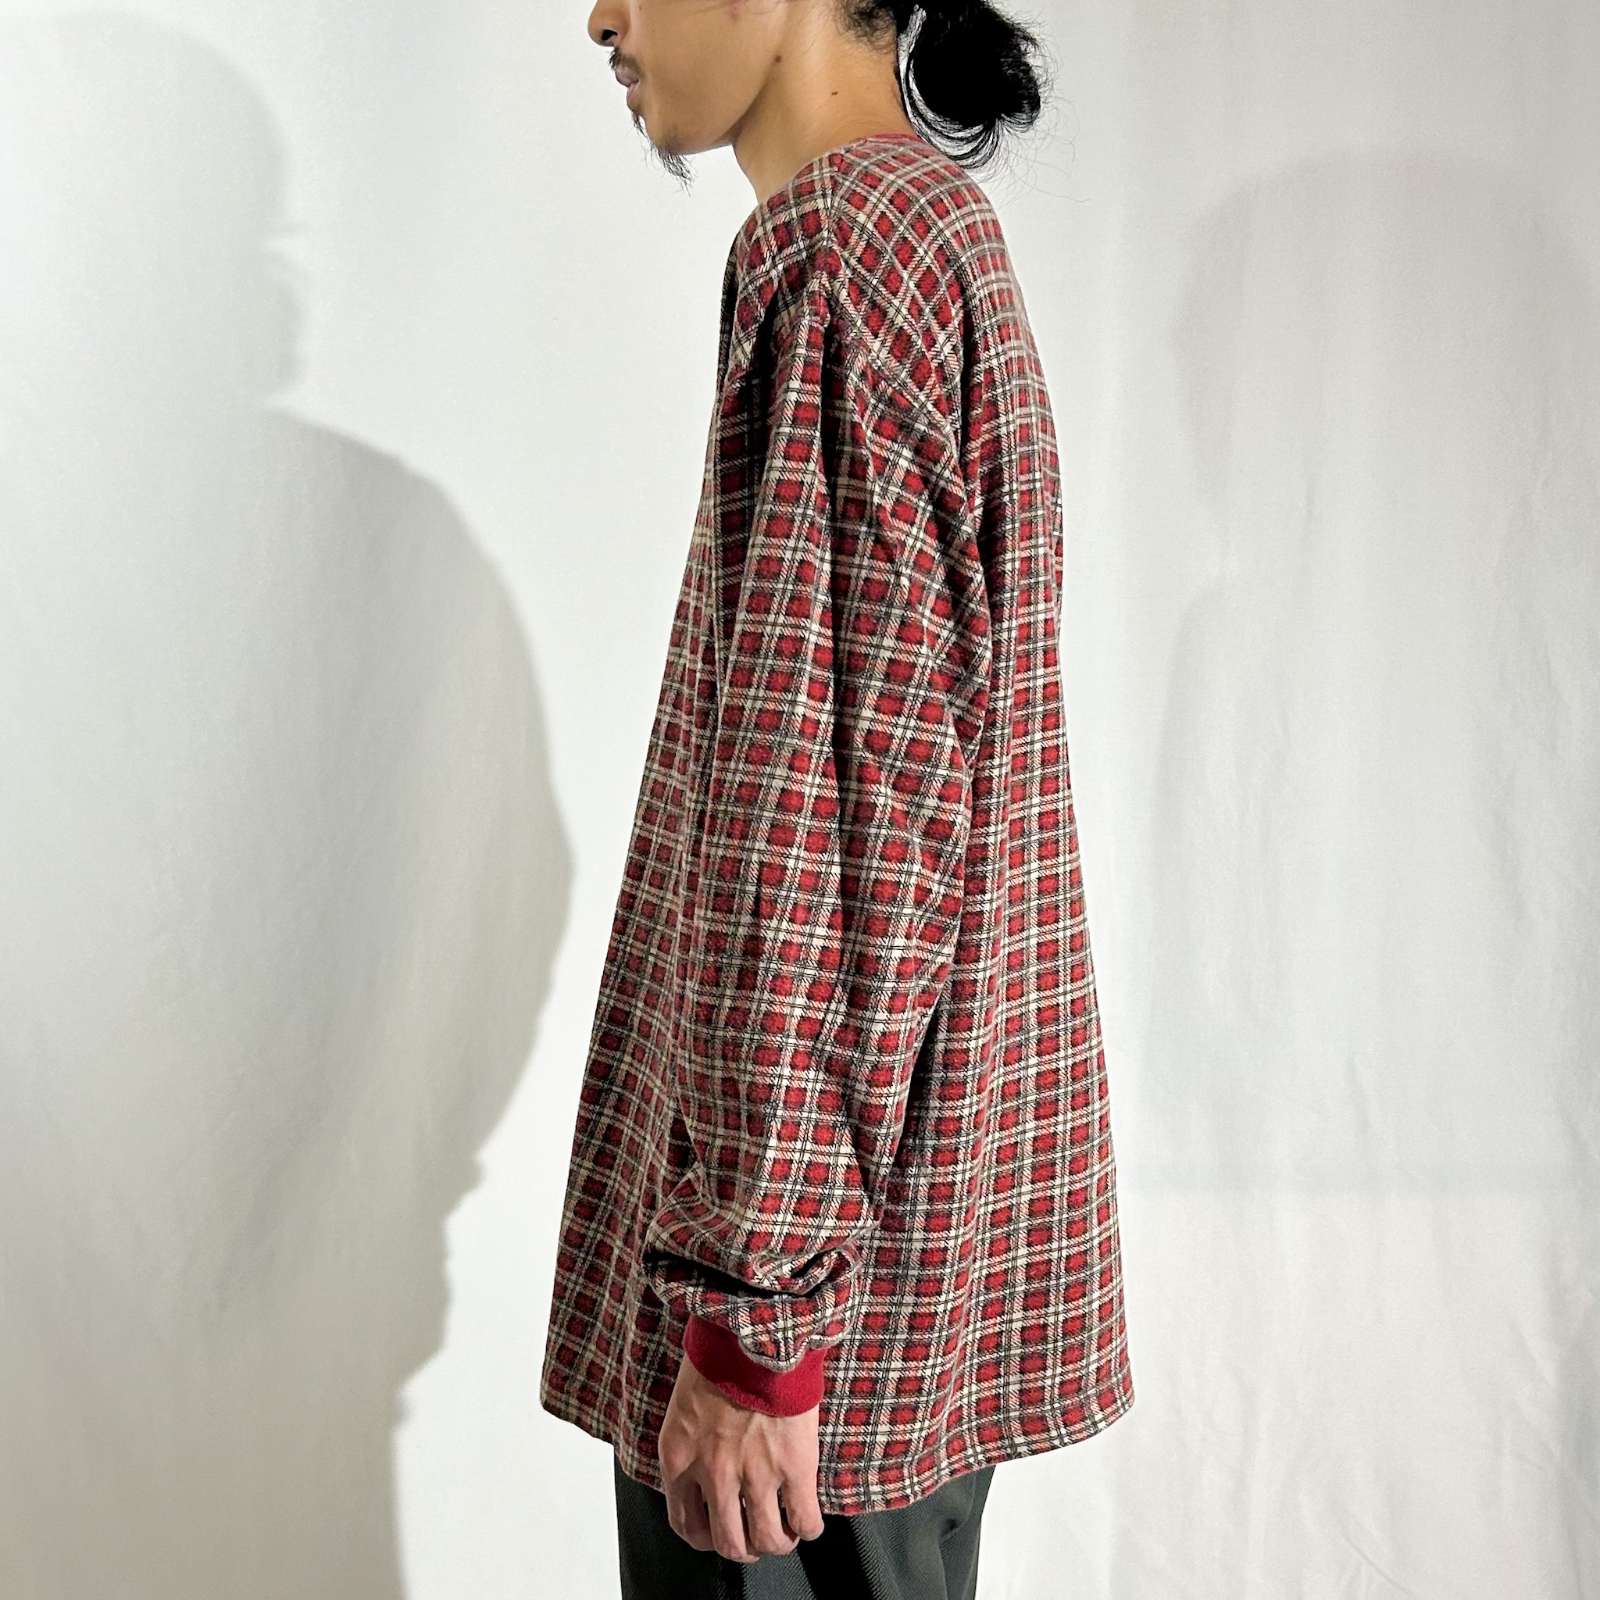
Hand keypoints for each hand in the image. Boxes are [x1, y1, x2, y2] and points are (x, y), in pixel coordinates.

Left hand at [656, 1347, 826, 1562]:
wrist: (755, 1328)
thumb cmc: (719, 1354)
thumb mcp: (685, 1404)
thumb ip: (691, 1443)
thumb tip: (706, 1468)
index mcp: (678, 1458)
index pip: (683, 1524)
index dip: (703, 1538)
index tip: (715, 1532)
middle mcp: (713, 1475)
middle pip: (727, 1543)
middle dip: (743, 1547)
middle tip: (754, 1536)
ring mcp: (755, 1475)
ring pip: (766, 1541)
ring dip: (777, 1542)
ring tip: (785, 1531)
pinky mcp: (794, 1467)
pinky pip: (804, 1520)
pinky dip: (808, 1527)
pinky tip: (807, 1519)